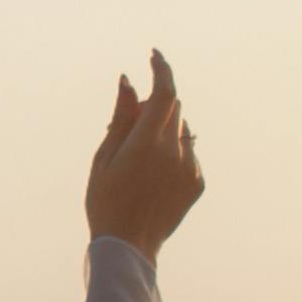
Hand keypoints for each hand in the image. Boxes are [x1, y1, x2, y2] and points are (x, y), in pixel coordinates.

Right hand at [84, 51, 203, 254]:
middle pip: (173, 108)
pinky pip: (188, 154)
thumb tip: (128, 82)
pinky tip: (153, 176)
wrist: (129, 247)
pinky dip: (173, 152)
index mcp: (147, 142)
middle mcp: (174, 151)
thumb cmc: (106, 201)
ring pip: (182, 130)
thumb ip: (120, 117)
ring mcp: (190, 167)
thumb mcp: (104, 156)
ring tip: (139, 157)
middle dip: (153, 105)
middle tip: (129, 125)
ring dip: (164, 129)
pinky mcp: (198, 183)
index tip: (154, 55)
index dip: (161, 68)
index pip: (164, 91)